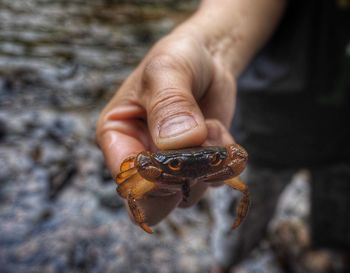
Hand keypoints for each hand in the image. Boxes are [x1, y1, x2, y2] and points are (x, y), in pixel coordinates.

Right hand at [96, 32, 235, 223]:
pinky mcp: (195, 164)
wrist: (206, 60)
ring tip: (211, 130)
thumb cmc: (177, 58)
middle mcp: (140, 156)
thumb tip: (175, 144)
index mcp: (116, 136)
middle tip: (199, 152)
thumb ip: (169, 103)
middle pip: (154, 201)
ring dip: (208, 168)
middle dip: (183, 180)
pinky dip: (222, 164)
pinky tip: (220, 135)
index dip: (155, 178)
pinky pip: (210, 183)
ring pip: (186, 196)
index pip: (127, 179)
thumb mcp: (167, 70)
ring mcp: (169, 164)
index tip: (181, 157)